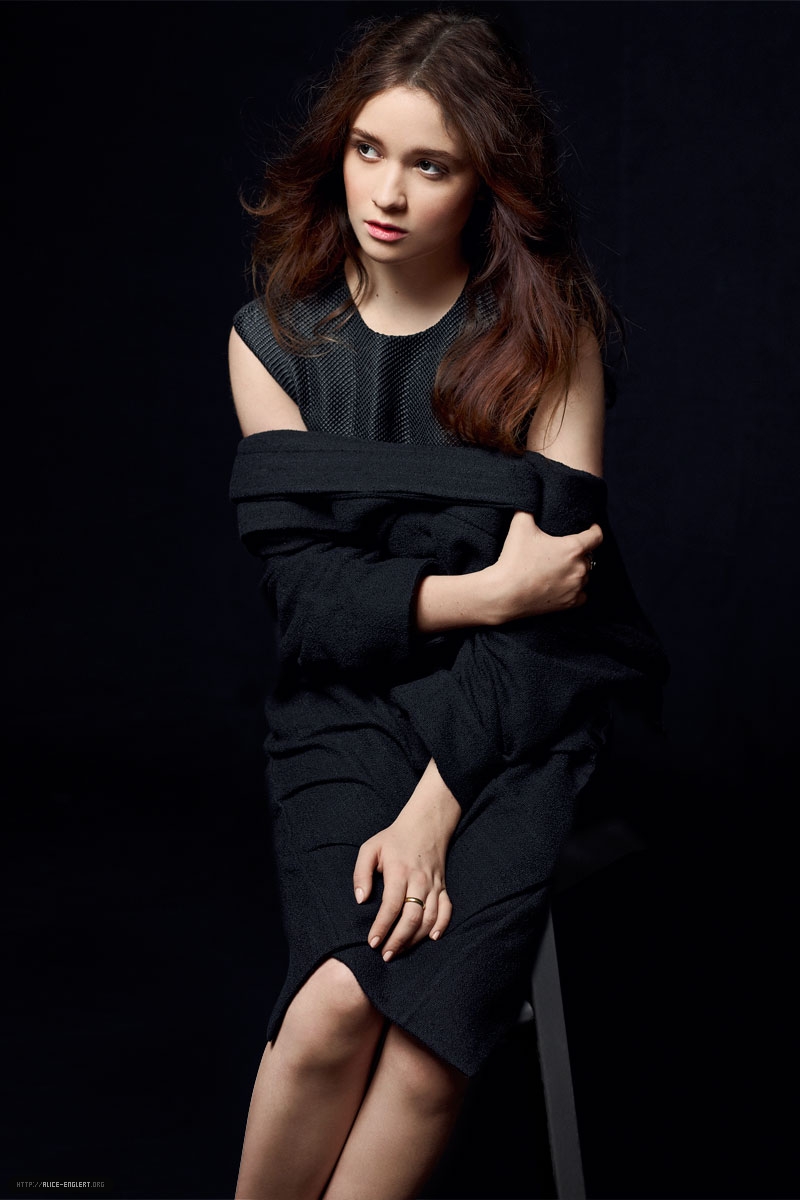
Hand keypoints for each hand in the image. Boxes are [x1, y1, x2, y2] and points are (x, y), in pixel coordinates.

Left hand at [353, 759, 459, 960]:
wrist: (425, 824)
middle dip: (398, 940)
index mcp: (399, 871)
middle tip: (385, 955)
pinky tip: (431, 938)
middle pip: (412, 917)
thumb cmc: (393, 839)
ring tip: (400, 950)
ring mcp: (434, 884)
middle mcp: (419, 880)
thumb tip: (361, 900)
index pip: (391, 905)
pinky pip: (447, 910)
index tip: (372, 942)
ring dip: (415, 939)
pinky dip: (442, 925)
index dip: (382, 927)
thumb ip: (361, 874)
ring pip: (429, 918)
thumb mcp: (370, 848)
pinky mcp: (443, 887)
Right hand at [485, 510, 602, 622]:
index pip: (597, 535)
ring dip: (577, 570)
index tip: (589, 528)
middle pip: (589, 556)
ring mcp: (576, 587)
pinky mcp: (569, 603)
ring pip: (585, 575)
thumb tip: (531, 496)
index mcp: (574, 548)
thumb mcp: (520, 526)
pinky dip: (576, 589)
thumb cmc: (514, 560)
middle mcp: (580, 569)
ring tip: (561, 566)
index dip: (594, 529)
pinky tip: (564, 584)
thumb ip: (529, 508)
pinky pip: (582, 594)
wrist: (504, 593)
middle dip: (580, 551)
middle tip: (563, 549)